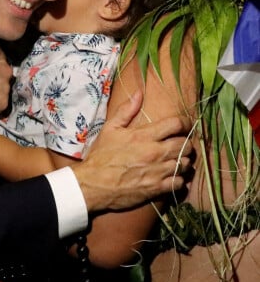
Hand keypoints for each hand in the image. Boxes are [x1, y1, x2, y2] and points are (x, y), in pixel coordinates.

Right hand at [73, 91, 193, 212]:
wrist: (93, 183)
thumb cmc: (101, 155)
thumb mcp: (110, 128)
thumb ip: (126, 110)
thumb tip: (139, 93)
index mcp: (143, 136)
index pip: (176, 124)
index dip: (184, 122)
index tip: (183, 125)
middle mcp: (154, 153)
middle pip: (185, 144)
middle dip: (186, 142)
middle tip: (181, 143)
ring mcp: (157, 172)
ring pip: (185, 164)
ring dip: (184, 160)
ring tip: (177, 159)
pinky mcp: (157, 188)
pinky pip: (179, 182)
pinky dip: (180, 178)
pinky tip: (173, 175)